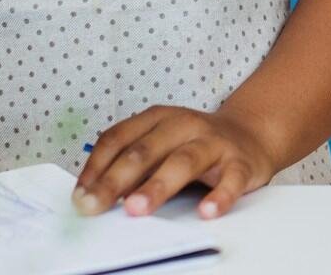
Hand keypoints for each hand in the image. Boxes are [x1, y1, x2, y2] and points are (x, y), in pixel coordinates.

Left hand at [73, 106, 275, 220]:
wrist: (250, 134)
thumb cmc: (195, 144)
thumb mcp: (162, 143)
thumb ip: (134, 164)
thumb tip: (95, 195)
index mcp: (158, 118)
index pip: (118, 137)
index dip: (96, 165)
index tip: (80, 194)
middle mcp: (184, 125)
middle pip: (145, 151)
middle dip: (116, 179)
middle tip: (95, 205)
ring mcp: (213, 142)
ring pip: (183, 161)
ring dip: (158, 185)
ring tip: (137, 208)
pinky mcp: (240, 162)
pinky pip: (230, 179)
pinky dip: (219, 196)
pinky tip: (206, 212)